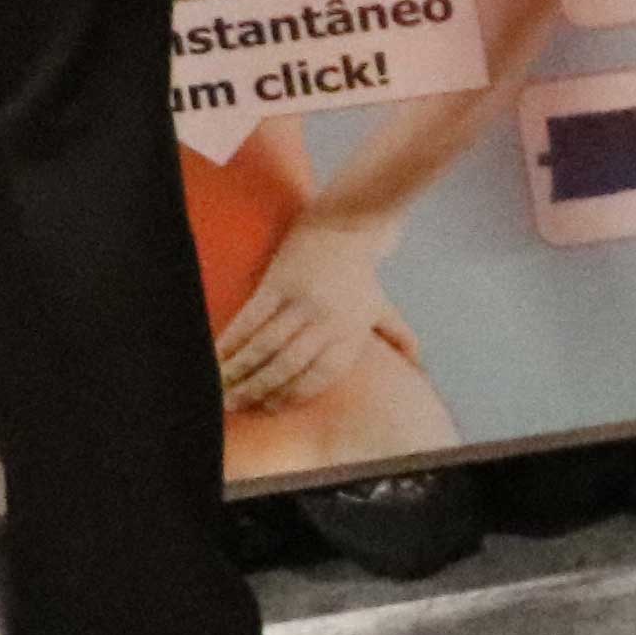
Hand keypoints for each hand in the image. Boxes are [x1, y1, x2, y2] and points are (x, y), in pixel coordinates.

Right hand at [215, 213, 398, 415]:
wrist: (347, 225)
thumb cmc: (362, 275)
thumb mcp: (384, 308)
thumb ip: (400, 338)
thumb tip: (418, 365)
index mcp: (351, 332)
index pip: (320, 375)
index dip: (292, 395)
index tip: (269, 409)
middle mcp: (327, 320)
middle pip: (289, 365)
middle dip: (260, 389)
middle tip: (236, 405)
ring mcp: (301, 301)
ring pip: (266, 345)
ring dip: (241, 369)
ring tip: (221, 386)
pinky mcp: (277, 282)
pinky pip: (250, 318)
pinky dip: (232, 339)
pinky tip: (217, 354)